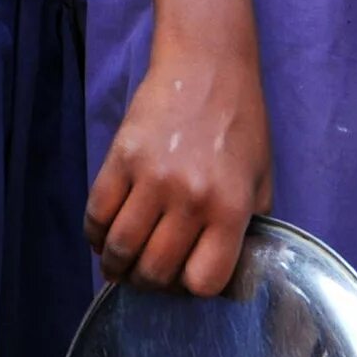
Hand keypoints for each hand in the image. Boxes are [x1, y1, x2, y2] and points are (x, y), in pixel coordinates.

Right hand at [85, 34, 270, 294]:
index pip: (202, 281)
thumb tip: (222, 275)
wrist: (206, 67)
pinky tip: (103, 238)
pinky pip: (96, 213)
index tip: (185, 281)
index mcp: (230, 209)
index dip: (191, 290)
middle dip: (149, 284)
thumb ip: (244, 231)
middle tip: (146, 279)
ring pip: (121, 248)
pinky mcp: (120, 158)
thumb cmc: (240, 126)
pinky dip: (95, 235)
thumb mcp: (261, 182)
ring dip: (116, 267)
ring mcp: (151, 178)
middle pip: (156, 271)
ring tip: (119, 267)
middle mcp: (190, 198)